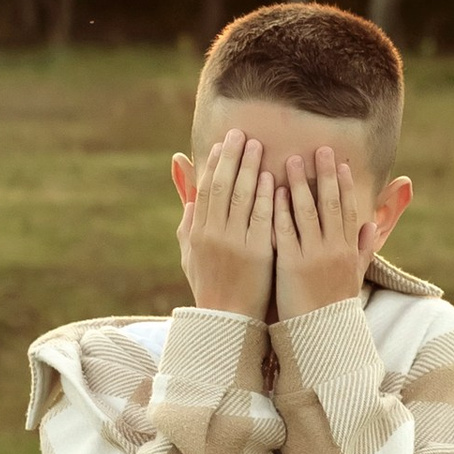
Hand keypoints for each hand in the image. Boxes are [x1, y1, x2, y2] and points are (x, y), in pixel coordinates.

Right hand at [179, 128, 277, 317]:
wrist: (228, 320)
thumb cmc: (210, 283)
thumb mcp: (190, 248)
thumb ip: (187, 213)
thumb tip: (181, 177)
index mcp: (197, 231)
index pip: (205, 189)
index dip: (214, 163)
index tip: (223, 143)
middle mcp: (213, 234)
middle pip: (222, 186)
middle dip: (232, 157)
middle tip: (242, 134)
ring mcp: (235, 243)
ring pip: (241, 197)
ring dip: (249, 168)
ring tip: (258, 146)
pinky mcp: (256, 254)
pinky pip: (261, 218)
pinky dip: (264, 196)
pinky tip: (272, 178)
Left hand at [273, 144, 379, 320]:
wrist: (322, 336)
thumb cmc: (336, 307)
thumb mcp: (355, 277)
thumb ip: (363, 249)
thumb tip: (372, 226)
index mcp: (349, 250)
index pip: (349, 210)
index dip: (345, 185)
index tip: (340, 162)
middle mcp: (334, 249)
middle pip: (331, 204)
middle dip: (324, 175)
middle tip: (319, 148)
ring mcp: (313, 256)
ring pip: (307, 212)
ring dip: (300, 184)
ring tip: (292, 160)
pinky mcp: (291, 265)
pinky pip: (286, 231)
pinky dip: (280, 209)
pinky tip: (272, 191)